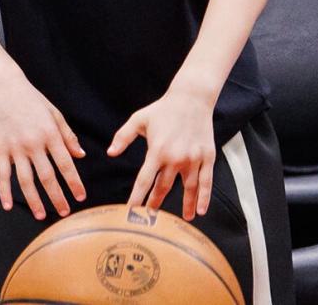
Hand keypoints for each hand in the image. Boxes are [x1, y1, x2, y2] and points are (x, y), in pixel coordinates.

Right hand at [0, 70, 86, 219]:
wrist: (4, 88)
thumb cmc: (32, 100)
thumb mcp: (55, 114)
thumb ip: (68, 136)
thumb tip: (81, 155)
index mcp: (50, 134)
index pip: (66, 164)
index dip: (74, 182)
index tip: (81, 196)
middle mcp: (33, 143)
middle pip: (47, 177)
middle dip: (57, 197)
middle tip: (65, 213)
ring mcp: (15, 147)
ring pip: (26, 180)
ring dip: (34, 200)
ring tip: (41, 215)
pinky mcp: (1, 148)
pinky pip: (3, 173)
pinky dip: (5, 191)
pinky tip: (8, 206)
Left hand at [108, 88, 216, 219]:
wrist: (191, 99)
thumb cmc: (161, 110)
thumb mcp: (137, 120)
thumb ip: (123, 137)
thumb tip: (110, 153)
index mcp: (157, 151)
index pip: (144, 180)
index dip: (137, 197)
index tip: (131, 211)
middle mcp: (175, 158)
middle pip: (164, 187)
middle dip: (156, 203)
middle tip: (150, 218)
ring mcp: (193, 159)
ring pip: (188, 189)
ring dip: (185, 205)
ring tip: (182, 219)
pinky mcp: (207, 158)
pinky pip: (206, 181)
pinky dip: (204, 197)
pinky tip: (201, 209)